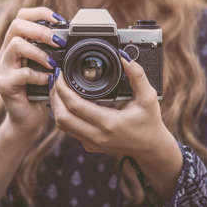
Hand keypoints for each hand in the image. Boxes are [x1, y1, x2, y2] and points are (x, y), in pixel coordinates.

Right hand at [0, 7, 66, 134]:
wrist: (27, 119)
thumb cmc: (40, 90)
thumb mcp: (47, 66)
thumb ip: (53, 51)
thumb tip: (71, 36)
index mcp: (16, 44)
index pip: (22, 16)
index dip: (40, 13)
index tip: (59, 20)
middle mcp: (6, 53)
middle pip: (16, 25)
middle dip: (41, 30)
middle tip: (58, 42)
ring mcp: (3, 68)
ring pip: (15, 45)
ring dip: (39, 52)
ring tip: (53, 63)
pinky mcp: (4, 85)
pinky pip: (21, 73)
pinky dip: (39, 75)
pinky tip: (48, 81)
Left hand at [49, 52, 168, 158]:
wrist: (150, 148)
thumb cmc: (149, 122)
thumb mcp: (148, 96)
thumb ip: (137, 75)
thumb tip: (124, 57)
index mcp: (109, 123)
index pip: (74, 105)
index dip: (63, 88)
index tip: (62, 74)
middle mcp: (97, 136)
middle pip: (61, 117)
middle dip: (55, 95)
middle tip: (57, 79)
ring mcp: (91, 143)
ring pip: (61, 125)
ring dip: (56, 105)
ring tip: (59, 88)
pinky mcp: (89, 145)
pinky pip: (68, 129)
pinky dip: (63, 114)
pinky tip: (67, 101)